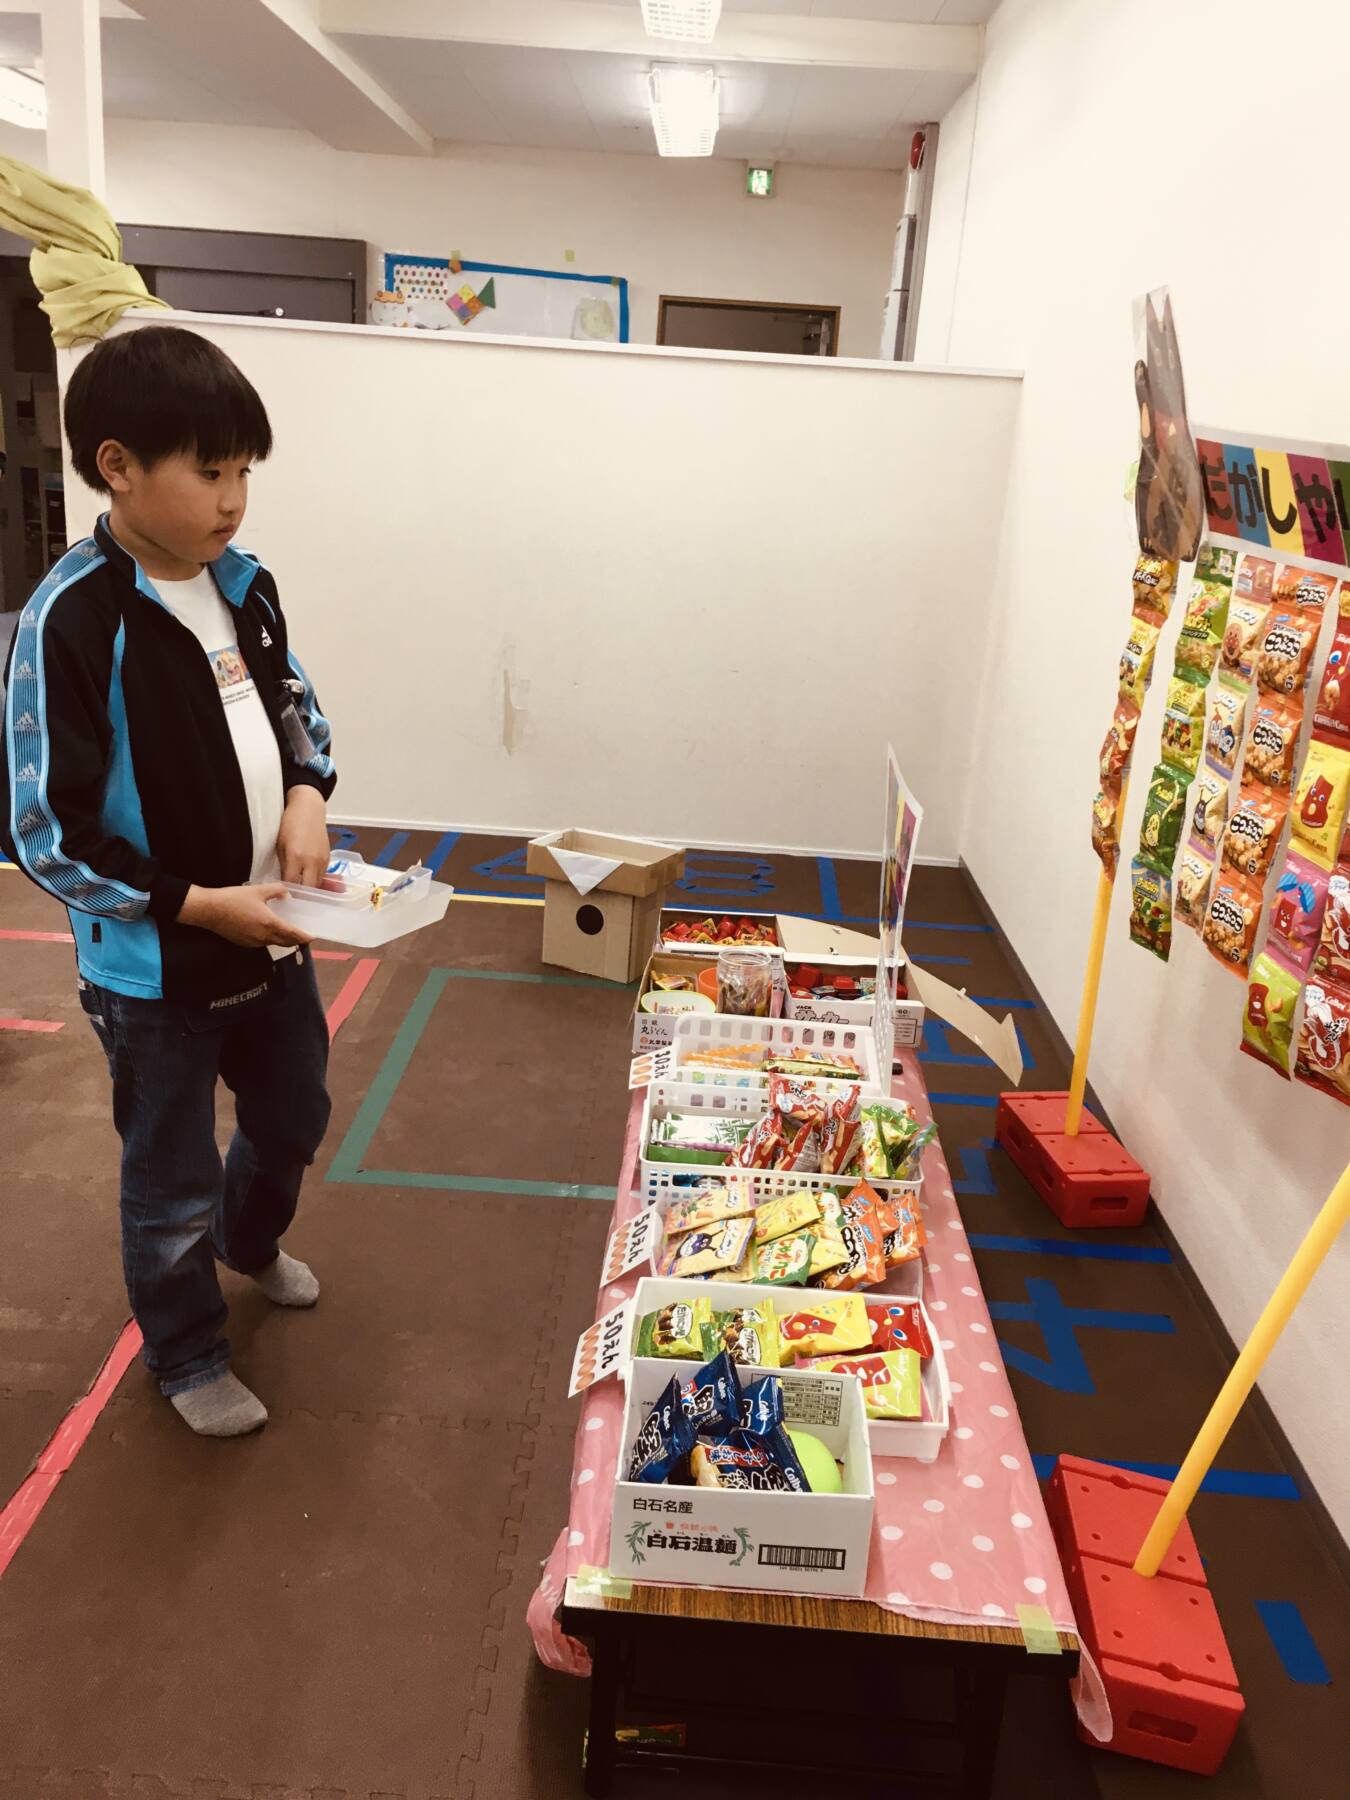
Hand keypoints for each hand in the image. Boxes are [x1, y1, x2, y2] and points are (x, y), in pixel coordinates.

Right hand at [178, 883, 311, 948]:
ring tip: (288, 932)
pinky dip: (271, 939)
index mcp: (269, 924)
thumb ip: (276, 891)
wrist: (209, 910)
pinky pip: (263, 944)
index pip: (293, 935)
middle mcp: (263, 937)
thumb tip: (288, 894)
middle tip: (303, 935)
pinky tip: (269, 931)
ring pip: (274, 944)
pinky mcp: (244, 944)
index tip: (313, 937)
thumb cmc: (234, 898)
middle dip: (296, 940)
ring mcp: (253, 942)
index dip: (304, 937)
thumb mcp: (257, 890)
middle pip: (286, 943)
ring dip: (283, 940)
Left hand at [277, 786, 329, 887]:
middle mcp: (312, 861)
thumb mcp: (280, 845)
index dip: (286, 893)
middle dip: (300, 896)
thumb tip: (283, 883)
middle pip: (308, 889)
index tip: (282, 897)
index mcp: (296, 857)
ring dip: (309, 890)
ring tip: (300, 892)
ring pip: (317, 885)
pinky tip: (307, 880)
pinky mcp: (328, 858)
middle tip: (292, 899)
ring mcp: (322, 860)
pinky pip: (322, 876)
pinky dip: (315, 881)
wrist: (308, 809)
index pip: (291, 884)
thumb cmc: (289, 824)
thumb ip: (284, 866)